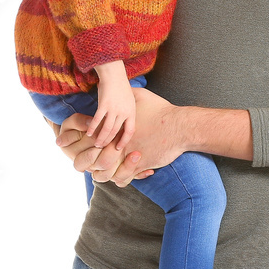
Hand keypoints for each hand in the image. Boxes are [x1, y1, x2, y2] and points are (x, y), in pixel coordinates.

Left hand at [55, 89, 186, 186]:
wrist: (179, 126)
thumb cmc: (161, 111)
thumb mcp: (142, 96)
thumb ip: (129, 93)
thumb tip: (125, 88)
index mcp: (115, 128)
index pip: (94, 138)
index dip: (89, 142)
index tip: (90, 145)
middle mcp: (118, 143)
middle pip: (94, 158)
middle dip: (89, 162)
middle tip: (88, 164)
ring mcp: (127, 156)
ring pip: (104, 173)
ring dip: (103, 174)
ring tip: (104, 173)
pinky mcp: (138, 166)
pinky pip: (122, 179)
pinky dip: (120, 180)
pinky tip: (120, 178)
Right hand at [88, 80, 135, 149]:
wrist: (114, 75)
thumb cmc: (121, 87)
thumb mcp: (130, 100)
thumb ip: (127, 112)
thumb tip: (123, 124)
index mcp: (132, 112)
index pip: (130, 131)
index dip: (124, 141)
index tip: (118, 148)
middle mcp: (124, 112)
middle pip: (116, 132)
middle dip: (109, 142)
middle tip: (103, 149)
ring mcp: (114, 109)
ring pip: (107, 128)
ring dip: (101, 137)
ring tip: (96, 144)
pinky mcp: (104, 105)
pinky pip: (97, 120)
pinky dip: (92, 128)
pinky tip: (89, 133)